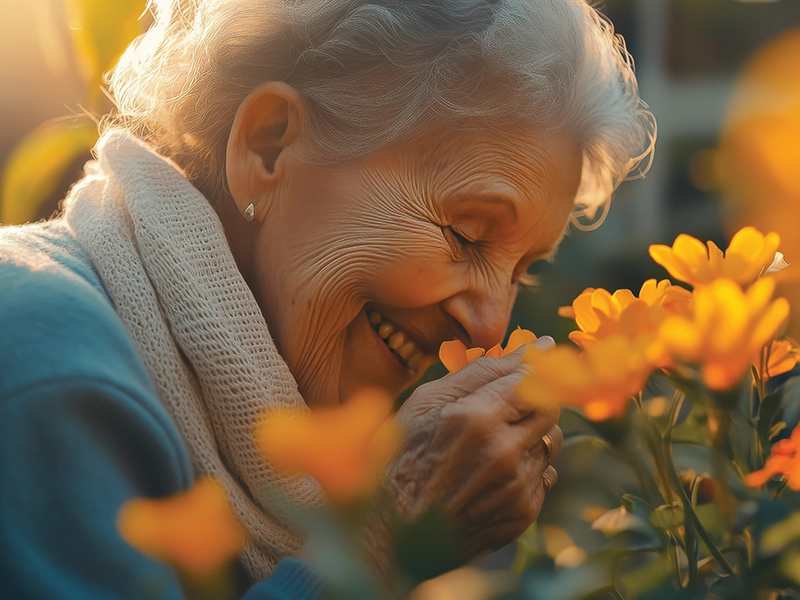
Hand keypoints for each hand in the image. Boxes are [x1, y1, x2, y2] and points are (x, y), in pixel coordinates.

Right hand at [384, 338, 562, 558]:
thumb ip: (481, 371)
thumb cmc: (401, 456)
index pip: (531, 379)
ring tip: (489, 447)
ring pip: (549, 443)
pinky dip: (523, 470)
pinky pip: (543, 477)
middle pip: (550, 410)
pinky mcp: (522, 514)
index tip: (530, 365)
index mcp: (477, 417)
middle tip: (504, 409)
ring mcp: (515, 487)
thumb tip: (533, 347)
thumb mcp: (427, 402)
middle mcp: (503, 452)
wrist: (392, 533)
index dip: (531, 370)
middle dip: (531, 402)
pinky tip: (488, 476)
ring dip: (528, 438)